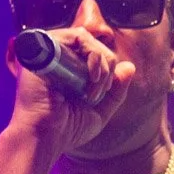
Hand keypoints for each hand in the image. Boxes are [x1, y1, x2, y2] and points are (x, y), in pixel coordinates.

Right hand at [7, 27, 136, 154]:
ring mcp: (48, 51)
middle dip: (106, 67)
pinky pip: (78, 37)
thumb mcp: (98, 112)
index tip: (104, 92)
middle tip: (98, 93)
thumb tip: (130, 66)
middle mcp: (55, 57)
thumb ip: (116, 91)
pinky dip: (93, 54)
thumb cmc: (66, 130)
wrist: (43, 137)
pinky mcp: (44, 48)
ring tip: (93, 90)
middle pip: (92, 44)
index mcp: (64, 69)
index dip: (106, 68)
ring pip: (86, 38)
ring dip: (100, 64)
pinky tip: (91, 78)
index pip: (92, 53)